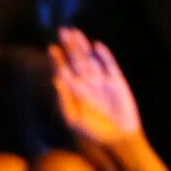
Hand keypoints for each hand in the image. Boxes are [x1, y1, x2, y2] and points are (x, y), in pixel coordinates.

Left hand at [47, 27, 144, 149]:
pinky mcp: (117, 82)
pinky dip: (104, 56)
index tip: (52, 49)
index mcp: (74, 90)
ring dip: (83, 46)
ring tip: (75, 32)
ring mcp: (102, 80)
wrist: (119, 139)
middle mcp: (87, 82)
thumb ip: (64, 100)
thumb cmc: (94, 132)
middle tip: (62, 31)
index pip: (64, 70)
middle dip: (69, 46)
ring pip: (91, 58)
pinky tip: (97, 46)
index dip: (58, 59)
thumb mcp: (73, 119)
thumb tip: (55, 80)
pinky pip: (110, 65)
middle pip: (76, 59)